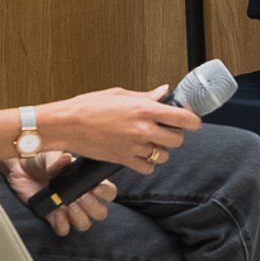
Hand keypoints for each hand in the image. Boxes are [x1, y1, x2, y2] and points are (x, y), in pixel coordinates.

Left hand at [3, 152, 121, 236]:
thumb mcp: (50, 154)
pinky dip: (62, 225)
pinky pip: (64, 230)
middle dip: (94, 208)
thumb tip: (65, 160)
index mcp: (87, 182)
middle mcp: (81, 198)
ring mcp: (68, 210)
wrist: (19, 168)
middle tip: (81, 198)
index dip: (106, 193)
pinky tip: (56, 213)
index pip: (108, 192)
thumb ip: (58, 159)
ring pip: (85, 224)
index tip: (96, 188)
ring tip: (69, 206)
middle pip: (100, 213)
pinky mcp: (53, 218)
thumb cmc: (40, 159)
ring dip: (80, 218)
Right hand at [36, 86, 196, 173]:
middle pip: (178, 140)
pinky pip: (148, 168)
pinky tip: (139, 153)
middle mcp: (143, 129)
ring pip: (164, 156)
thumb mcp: (120, 94)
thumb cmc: (88, 107)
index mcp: (144, 109)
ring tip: (148, 141)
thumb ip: (146, 96)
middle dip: (174, 135)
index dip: (193, 121)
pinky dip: (147, 163)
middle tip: (165, 129)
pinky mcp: (124, 160)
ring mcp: (135, 147)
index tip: (192, 122)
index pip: (184, 119)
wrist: (66, 125)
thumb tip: (164, 93)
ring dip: (160, 150)